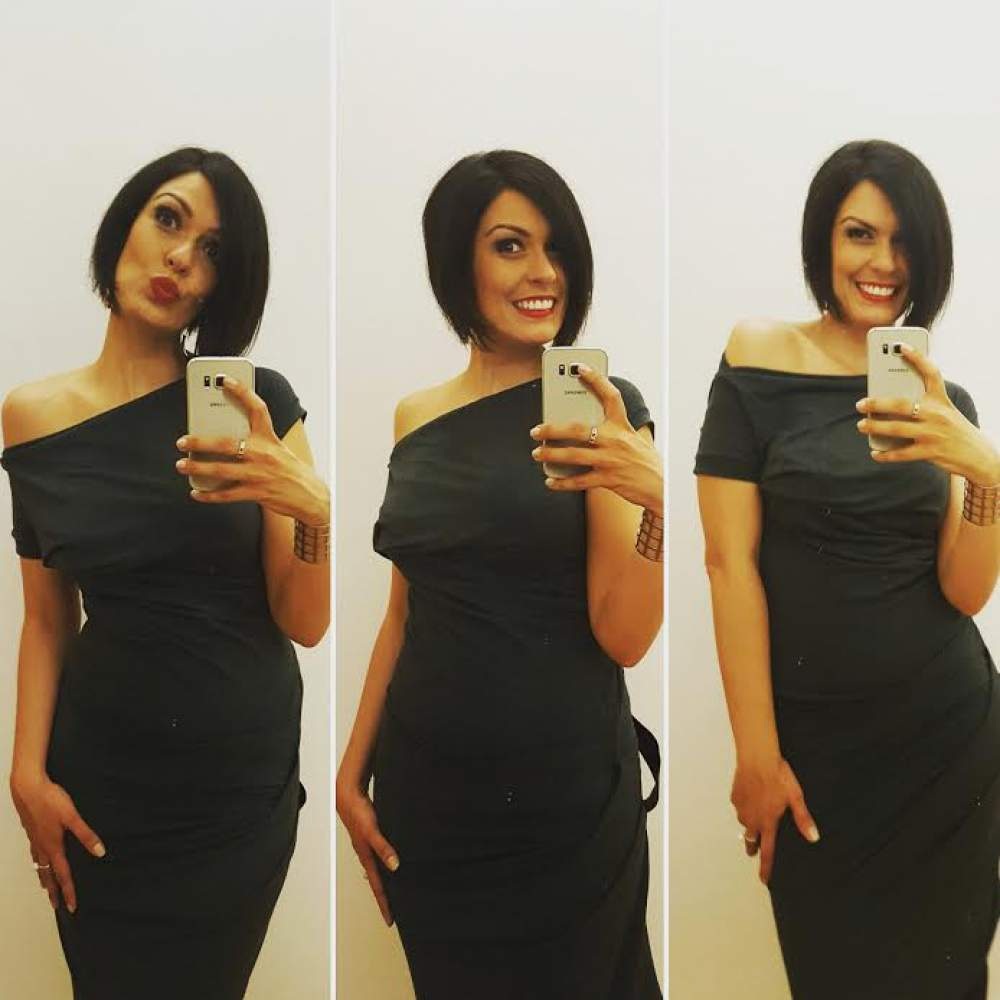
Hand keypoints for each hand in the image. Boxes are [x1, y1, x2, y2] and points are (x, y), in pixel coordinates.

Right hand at [10, 772, 105, 912]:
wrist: (27, 787)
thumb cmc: (50, 800)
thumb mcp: (72, 817)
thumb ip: (86, 835)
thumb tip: (100, 852)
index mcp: (53, 846)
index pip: (63, 875)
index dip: (68, 891)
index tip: (71, 907)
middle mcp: (42, 847)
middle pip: (48, 875)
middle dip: (54, 891)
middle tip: (56, 905)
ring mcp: (34, 839)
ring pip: (39, 865)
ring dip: (44, 878)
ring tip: (46, 887)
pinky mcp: (31, 830)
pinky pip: (34, 853)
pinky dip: (37, 862)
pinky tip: (38, 859)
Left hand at [175, 377, 329, 524]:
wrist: (311, 496)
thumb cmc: (291, 471)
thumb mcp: (278, 449)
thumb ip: (256, 442)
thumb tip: (225, 440)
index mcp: (269, 439)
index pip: (257, 409)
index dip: (242, 391)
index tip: (225, 380)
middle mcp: (263, 454)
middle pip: (226, 443)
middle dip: (199, 442)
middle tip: (182, 441)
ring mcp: (259, 474)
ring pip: (221, 470)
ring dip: (197, 468)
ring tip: (182, 465)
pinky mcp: (257, 493)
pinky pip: (227, 495)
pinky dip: (209, 495)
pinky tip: (197, 492)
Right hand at [335, 779, 398, 926]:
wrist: (347, 794)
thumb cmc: (358, 812)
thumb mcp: (372, 831)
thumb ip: (383, 848)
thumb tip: (395, 866)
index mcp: (366, 857)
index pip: (377, 887)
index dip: (384, 904)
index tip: (390, 921)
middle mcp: (365, 854)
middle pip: (376, 881)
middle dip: (384, 897)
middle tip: (393, 912)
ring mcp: (366, 846)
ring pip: (377, 869)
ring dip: (384, 881)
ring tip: (394, 891)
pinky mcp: (369, 835)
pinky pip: (378, 855)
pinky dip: (384, 863)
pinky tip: (390, 861)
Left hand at [529, 366, 662, 513]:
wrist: (661, 486)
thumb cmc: (643, 460)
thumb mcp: (632, 438)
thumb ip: (611, 430)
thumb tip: (579, 428)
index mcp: (622, 425)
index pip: (610, 396)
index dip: (596, 379)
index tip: (579, 367)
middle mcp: (615, 440)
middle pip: (578, 429)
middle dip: (553, 429)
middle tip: (536, 430)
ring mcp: (611, 460)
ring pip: (574, 455)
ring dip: (551, 454)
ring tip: (537, 453)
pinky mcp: (608, 479)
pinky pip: (580, 481)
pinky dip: (562, 482)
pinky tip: (550, 481)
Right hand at [731, 757, 818, 884]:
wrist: (757, 758)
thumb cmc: (778, 776)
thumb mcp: (796, 797)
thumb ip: (804, 819)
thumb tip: (814, 837)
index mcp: (768, 822)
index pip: (767, 851)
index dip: (766, 867)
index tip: (764, 880)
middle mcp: (752, 819)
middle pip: (750, 840)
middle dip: (752, 847)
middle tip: (753, 850)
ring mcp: (741, 808)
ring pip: (744, 823)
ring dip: (749, 825)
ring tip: (754, 819)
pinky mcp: (735, 797)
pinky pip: (739, 807)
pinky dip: (744, 807)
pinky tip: (750, 798)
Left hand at [856, 345, 999, 484]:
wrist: (978, 455)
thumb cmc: (954, 429)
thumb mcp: (944, 412)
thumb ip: (922, 405)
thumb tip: (886, 406)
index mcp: (941, 400)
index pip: (931, 374)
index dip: (918, 358)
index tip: (902, 346)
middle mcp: (936, 414)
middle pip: (901, 404)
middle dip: (877, 404)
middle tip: (860, 404)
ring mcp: (933, 433)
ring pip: (896, 428)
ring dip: (875, 427)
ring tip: (861, 425)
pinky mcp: (929, 452)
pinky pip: (901, 453)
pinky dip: (885, 454)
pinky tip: (874, 452)